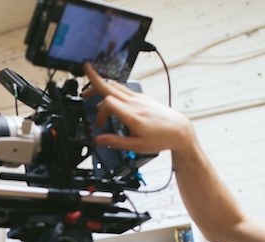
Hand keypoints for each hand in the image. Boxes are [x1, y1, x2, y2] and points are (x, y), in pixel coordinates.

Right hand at [81, 63, 195, 155]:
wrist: (179, 131)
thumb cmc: (161, 138)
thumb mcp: (136, 146)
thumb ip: (115, 142)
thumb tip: (98, 140)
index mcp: (132, 115)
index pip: (107, 103)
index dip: (99, 113)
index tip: (99, 125)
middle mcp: (135, 103)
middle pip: (110, 86)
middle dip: (95, 80)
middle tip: (85, 73)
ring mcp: (139, 98)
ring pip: (117, 85)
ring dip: (103, 84)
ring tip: (92, 88)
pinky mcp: (143, 97)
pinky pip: (124, 89)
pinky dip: (113, 89)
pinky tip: (110, 95)